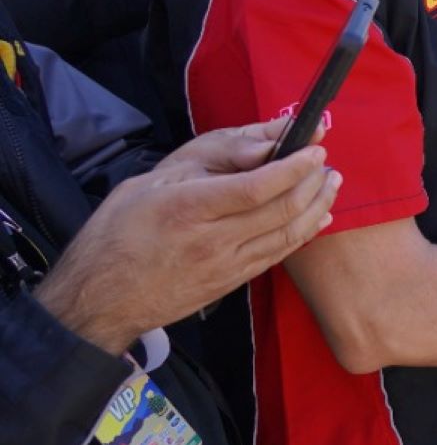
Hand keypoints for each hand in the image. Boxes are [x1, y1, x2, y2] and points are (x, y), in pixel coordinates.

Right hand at [34, 117, 337, 354]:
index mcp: (189, 209)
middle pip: (283, 210)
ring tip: (331, 182)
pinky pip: (278, 255)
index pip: (258, 186)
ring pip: (289, 235)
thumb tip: (266, 143)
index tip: (315, 146)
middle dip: (314, 182)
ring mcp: (226, 266)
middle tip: (325, 162)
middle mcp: (213, 241)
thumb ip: (212, 158)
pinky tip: (317, 216)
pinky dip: (304, 233)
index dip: (294, 166)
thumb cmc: (118, 232)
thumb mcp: (152, 180)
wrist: (98, 301)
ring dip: (318, 206)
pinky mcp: (232, 283)